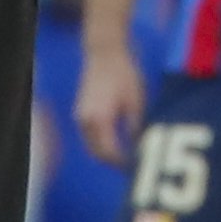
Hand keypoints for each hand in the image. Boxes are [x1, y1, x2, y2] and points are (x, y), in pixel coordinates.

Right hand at [74, 44, 143, 164]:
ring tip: (126, 157)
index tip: (136, 168)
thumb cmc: (124, 75)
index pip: (108, 152)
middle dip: (113, 162)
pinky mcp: (81, 112)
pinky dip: (101, 143)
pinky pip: (89, 136)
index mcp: (99, 119)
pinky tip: (117, 143)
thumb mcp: (136, 102)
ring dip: (106, 154)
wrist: (105, 53)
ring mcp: (80, 116)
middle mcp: (85, 121)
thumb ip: (136, 128)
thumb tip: (140, 149)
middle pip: (97, 153)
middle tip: (132, 167)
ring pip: (91, 146)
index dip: (122, 163)